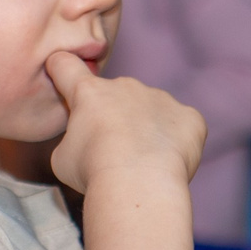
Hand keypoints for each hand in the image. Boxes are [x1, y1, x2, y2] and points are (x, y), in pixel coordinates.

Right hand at [44, 52, 204, 191]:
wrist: (138, 183)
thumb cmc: (93, 170)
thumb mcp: (62, 157)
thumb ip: (75, 138)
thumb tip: (89, 140)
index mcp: (89, 92)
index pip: (67, 66)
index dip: (62, 69)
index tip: (62, 73)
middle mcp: (125, 86)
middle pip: (115, 95)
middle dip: (112, 117)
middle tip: (112, 152)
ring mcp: (160, 98)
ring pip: (150, 110)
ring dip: (145, 129)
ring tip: (142, 163)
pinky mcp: (189, 117)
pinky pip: (181, 125)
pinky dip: (176, 141)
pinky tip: (168, 162)